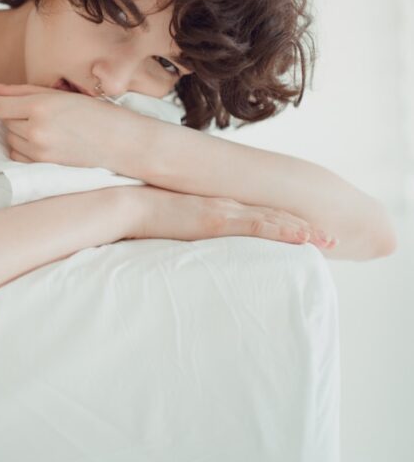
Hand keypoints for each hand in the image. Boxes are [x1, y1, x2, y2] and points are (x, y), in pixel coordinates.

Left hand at [0, 82, 143, 169]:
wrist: (123, 143)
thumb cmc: (96, 114)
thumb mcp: (62, 95)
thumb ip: (24, 91)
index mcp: (40, 106)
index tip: (6, 100)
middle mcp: (36, 130)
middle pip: (4, 121)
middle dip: (15, 115)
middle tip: (41, 113)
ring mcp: (39, 152)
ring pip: (10, 139)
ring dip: (20, 132)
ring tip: (47, 128)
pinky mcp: (44, 168)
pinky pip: (18, 156)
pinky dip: (25, 149)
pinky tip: (46, 142)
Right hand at [125, 186, 338, 248]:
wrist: (129, 209)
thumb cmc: (149, 223)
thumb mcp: (179, 231)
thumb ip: (196, 239)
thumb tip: (203, 254)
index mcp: (220, 210)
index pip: (262, 217)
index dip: (289, 225)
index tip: (311, 235)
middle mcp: (228, 207)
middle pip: (275, 217)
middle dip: (305, 228)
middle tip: (333, 238)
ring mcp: (224, 212)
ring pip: (274, 220)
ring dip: (303, 231)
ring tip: (329, 240)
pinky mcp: (217, 220)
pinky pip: (257, 227)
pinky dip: (283, 231)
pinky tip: (302, 237)